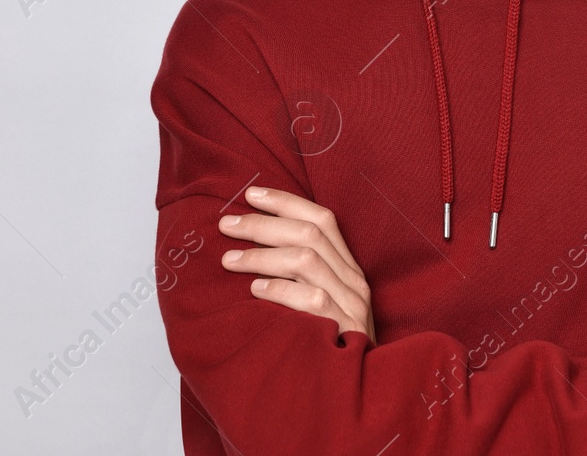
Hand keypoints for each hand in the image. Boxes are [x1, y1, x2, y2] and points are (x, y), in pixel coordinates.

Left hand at [219, 185, 376, 342]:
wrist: (358, 392)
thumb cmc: (328, 344)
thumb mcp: (320, 303)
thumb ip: (300, 275)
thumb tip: (253, 245)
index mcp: (348, 268)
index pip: (323, 219)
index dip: (286, 202)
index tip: (251, 194)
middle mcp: (354, 280)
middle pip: (310, 233)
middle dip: (264, 224)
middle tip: (227, 225)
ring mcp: (351, 304)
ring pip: (307, 260)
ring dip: (262, 256)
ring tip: (229, 260)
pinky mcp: (345, 329)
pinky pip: (311, 300)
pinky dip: (279, 290)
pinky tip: (255, 292)